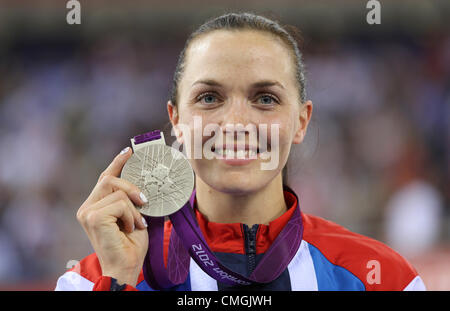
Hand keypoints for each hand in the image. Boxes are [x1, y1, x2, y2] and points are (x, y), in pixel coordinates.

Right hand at [76, 147, 148, 286]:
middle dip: (132, 187)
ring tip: (136, 224)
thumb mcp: (134, 215)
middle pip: (110, 179)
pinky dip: (131, 215)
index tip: (130, 151)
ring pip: (118, 191)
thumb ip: (132, 198)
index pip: (105, 177)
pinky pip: (121, 203)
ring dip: (134, 208)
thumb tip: (145, 178)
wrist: (126, 267)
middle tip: (144, 201)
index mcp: (94, 206)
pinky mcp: (93, 217)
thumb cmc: (131, 245)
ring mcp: (87, 212)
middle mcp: (87, 207)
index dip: (118, 162)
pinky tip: (130, 228)